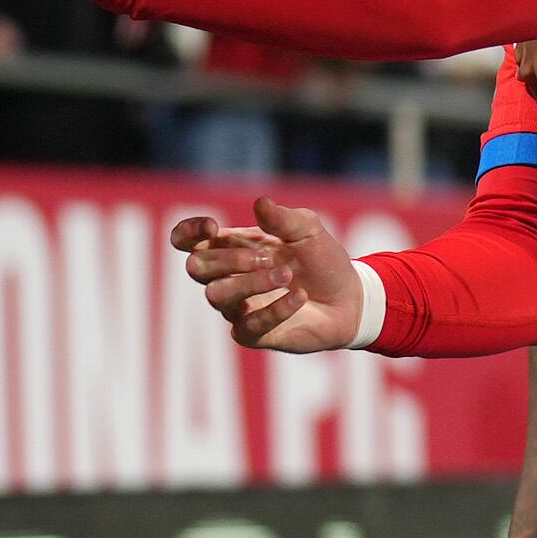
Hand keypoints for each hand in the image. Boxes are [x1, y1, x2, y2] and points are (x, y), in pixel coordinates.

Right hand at [170, 196, 363, 351]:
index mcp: (232, 248)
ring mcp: (238, 308)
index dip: (188, 233)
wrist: (349, 300)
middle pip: (196, 267)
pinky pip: (247, 325)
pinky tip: (300, 296)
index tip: (212, 227)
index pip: (187, 242)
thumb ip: (283, 219)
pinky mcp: (254, 334)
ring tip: (287, 275)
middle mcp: (228, 278)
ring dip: (250, 282)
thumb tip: (260, 203)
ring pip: (216, 296)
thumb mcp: (308, 231)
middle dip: (228, 259)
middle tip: (269, 257)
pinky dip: (275, 309)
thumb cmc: (322, 261)